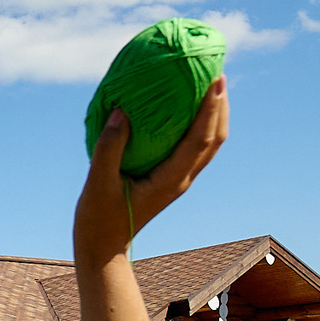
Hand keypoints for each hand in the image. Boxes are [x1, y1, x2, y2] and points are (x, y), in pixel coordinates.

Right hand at [73, 78, 228, 262]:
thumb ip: (109, 146)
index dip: (211, 108)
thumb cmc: (98, 218)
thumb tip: (121, 109)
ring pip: (207, 143)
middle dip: (221, 106)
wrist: (103, 247)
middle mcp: (182, 178)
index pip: (200, 138)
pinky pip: (192, 147)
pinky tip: (182, 109)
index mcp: (171, 179)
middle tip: (217, 73)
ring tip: (208, 86)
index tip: (215, 80)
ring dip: (213, 115)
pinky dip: (196, 125)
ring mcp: (178, 179)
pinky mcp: (170, 178)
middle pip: (214, 139)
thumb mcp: (98, 182)